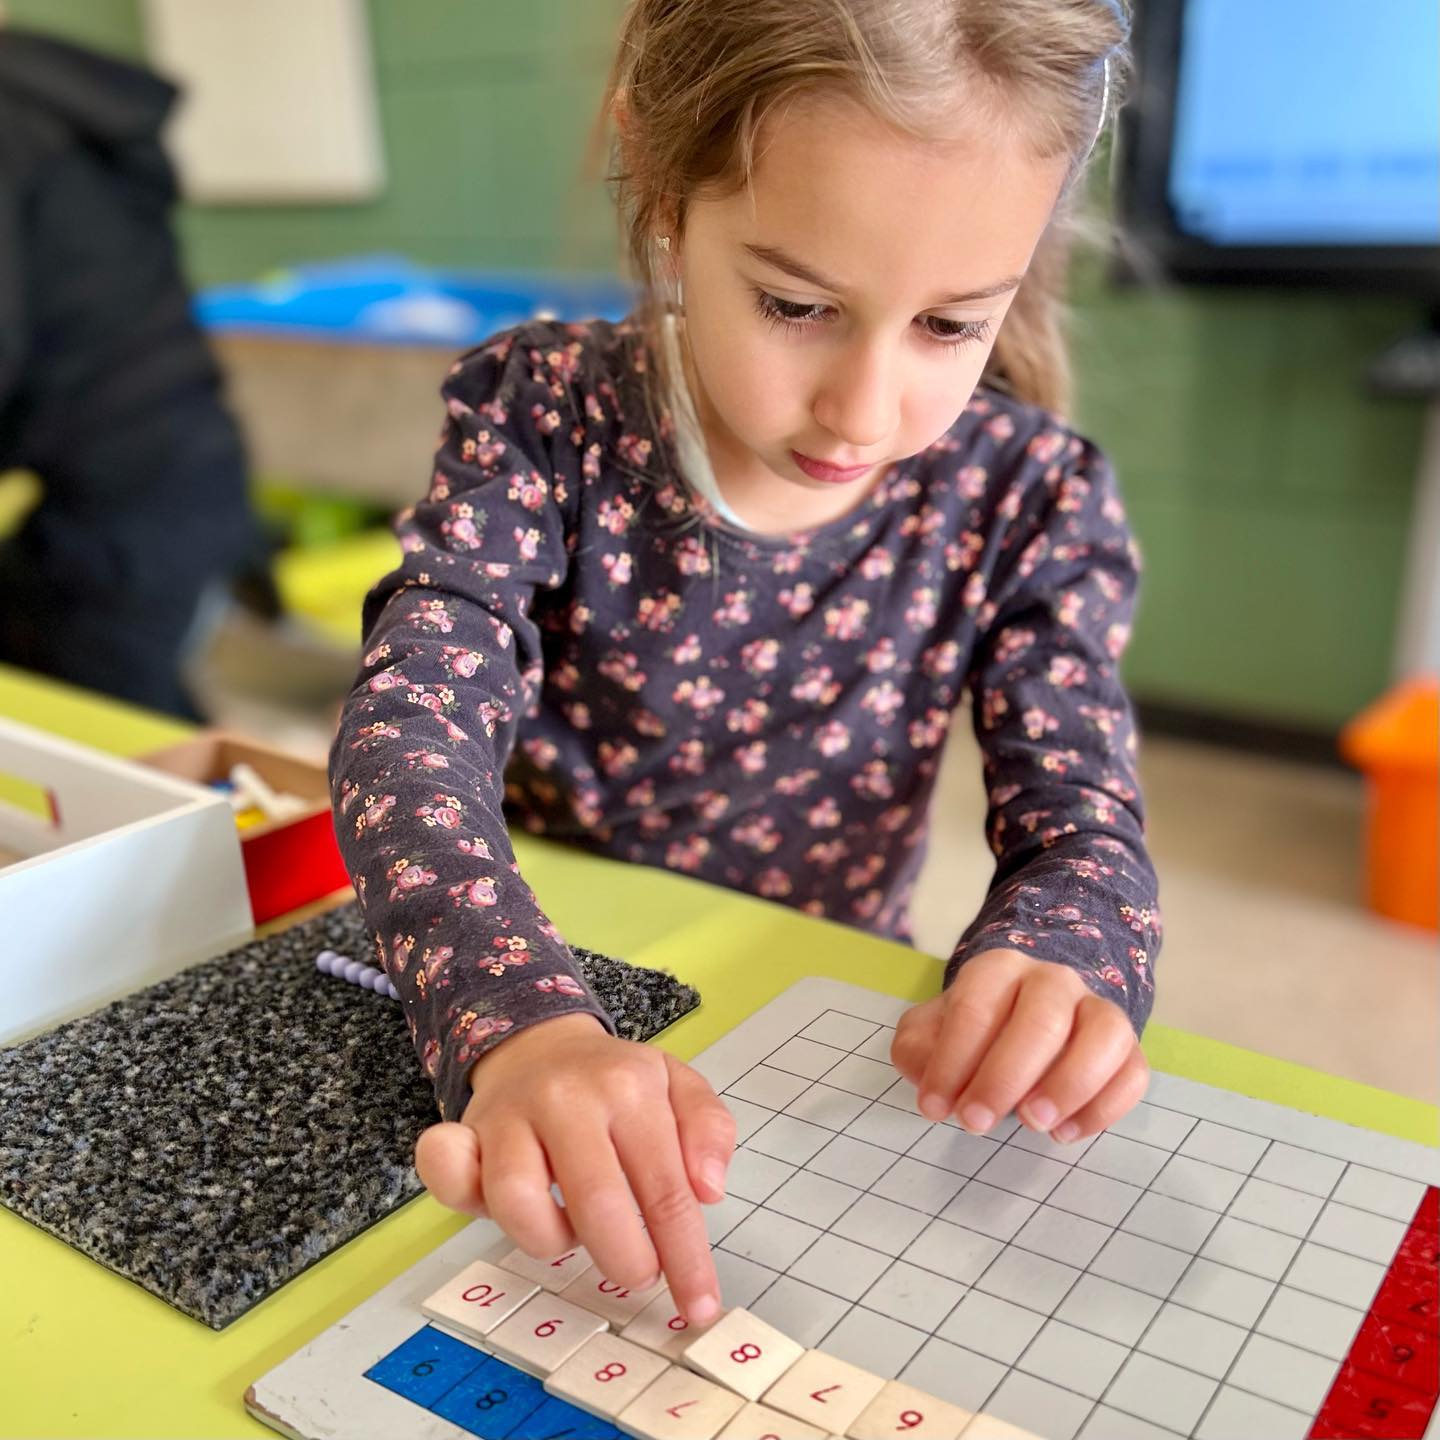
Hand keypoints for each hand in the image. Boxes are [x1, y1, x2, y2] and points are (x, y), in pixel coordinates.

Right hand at [413, 1012, 734, 1325]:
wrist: (544, 1045)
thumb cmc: (615, 1082)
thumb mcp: (679, 1085)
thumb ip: (708, 1129)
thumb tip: (709, 1190)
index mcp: (630, 1087)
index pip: (664, 1188)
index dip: (683, 1256)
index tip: (698, 1303)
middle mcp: (567, 1098)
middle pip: (596, 1201)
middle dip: (624, 1258)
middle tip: (637, 1273)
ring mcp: (511, 1114)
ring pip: (518, 1201)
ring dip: (551, 1240)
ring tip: (572, 1230)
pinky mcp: (466, 1131)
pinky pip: (447, 1168)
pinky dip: (456, 1188)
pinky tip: (489, 1201)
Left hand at [892, 948, 1147, 1141]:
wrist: (1030, 1011)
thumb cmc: (976, 1027)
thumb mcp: (932, 1030)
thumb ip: (919, 1047)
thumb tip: (931, 1077)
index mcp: (999, 969)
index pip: (976, 1006)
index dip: (952, 1059)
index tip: (934, 1107)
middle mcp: (1054, 980)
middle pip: (1041, 1020)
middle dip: (1005, 1076)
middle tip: (976, 1122)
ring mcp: (1097, 1010)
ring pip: (1104, 1035)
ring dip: (1070, 1083)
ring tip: (1033, 1124)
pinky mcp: (1128, 1049)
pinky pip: (1133, 1072)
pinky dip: (1104, 1108)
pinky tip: (1066, 1133)